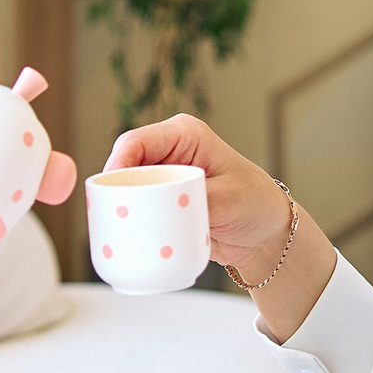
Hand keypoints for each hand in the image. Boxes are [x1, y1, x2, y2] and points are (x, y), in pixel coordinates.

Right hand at [104, 113, 293, 284]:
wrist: (264, 234)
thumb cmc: (256, 204)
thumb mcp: (229, 199)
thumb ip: (198, 200)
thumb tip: (165, 208)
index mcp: (184, 135)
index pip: (136, 142)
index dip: (116, 164)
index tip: (108, 191)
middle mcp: (168, 153)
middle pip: (124, 167)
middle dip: (114, 191)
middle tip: (112, 218)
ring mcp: (163, 178)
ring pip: (126, 190)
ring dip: (121, 209)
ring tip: (118, 232)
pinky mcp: (161, 202)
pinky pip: (136, 209)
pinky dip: (130, 222)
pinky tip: (127, 238)